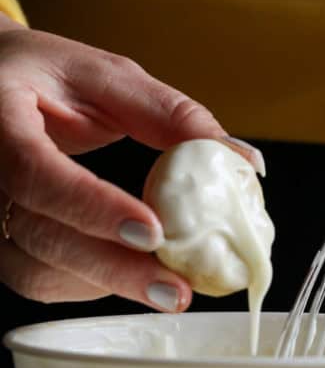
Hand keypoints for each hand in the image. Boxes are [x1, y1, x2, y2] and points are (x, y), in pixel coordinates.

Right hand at [0, 16, 262, 309]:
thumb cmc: (48, 77)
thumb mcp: (107, 77)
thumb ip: (172, 116)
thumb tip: (246, 161)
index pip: (35, 172)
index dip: (92, 207)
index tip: (153, 233)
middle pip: (39, 235)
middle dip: (114, 268)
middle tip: (176, 290)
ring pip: (36, 270)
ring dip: (106, 284)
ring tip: (165, 287)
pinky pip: (38, 280)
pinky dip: (89, 286)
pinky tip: (129, 275)